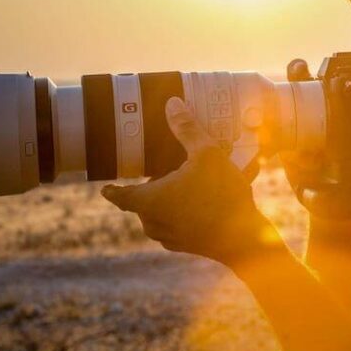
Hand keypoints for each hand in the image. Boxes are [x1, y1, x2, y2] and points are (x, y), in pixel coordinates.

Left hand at [101, 97, 280, 267]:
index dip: (112, 189)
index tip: (105, 187)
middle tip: (168, 168)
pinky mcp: (188, 245)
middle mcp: (154, 223)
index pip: (119, 196)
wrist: (245, 239)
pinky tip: (208, 200)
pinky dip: (187, 211)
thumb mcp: (206, 154)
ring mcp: (171, 237)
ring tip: (193, 182)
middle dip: (156, 185)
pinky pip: (179, 224)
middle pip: (145, 199)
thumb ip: (187, 129)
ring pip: (162, 213)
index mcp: (149, 201)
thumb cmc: (222, 196)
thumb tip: (172, 104)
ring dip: (172, 198)